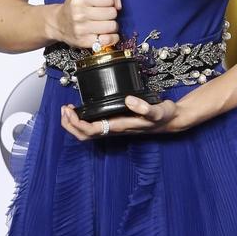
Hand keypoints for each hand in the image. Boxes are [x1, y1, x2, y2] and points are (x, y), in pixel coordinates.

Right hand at [54, 0, 121, 49]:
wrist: (58, 23)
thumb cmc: (76, 6)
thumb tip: (119, 4)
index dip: (110, 1)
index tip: (105, 3)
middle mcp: (79, 14)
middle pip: (112, 13)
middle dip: (111, 14)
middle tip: (105, 15)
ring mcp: (81, 29)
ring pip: (112, 26)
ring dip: (112, 25)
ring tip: (105, 24)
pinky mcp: (84, 42)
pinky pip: (107, 40)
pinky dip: (111, 38)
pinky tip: (107, 34)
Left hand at [60, 95, 186, 138]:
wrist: (171, 120)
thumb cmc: (164, 116)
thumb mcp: (157, 110)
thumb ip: (145, 107)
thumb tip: (129, 100)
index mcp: (120, 127)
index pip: (91, 130)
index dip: (77, 123)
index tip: (70, 111)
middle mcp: (115, 129)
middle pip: (85, 135)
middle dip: (70, 125)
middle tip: (64, 109)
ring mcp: (116, 127)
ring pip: (88, 132)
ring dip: (75, 123)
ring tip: (69, 109)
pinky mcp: (118, 122)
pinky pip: (95, 125)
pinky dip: (84, 119)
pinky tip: (84, 109)